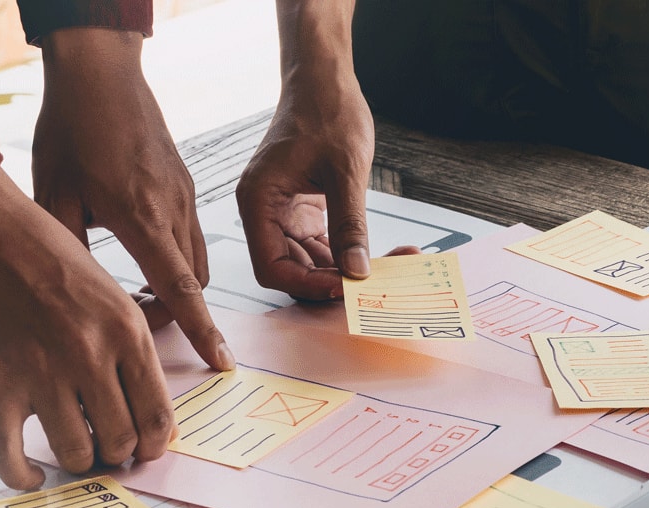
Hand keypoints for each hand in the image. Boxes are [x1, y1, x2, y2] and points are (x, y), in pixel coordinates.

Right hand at [0, 168, 175, 489]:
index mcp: (127, 332)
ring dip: (77, 461)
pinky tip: (31, 476)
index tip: (147, 449)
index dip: (155, 444)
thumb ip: (129, 345)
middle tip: (109, 450)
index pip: (157, 416)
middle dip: (118, 454)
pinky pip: (9, 455)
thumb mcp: (112, 291)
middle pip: (119, 441)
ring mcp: (41, 374)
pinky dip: (21, 476)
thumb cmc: (47, 254)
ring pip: (74, 453)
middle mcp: (90, 357)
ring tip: (75, 451)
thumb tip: (143, 403)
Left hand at [32, 28, 232, 370]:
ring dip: (177, 287)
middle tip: (137, 326)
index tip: (222, 361)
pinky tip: (142, 255)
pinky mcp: (182, 181)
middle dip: (176, 314)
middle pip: (194, 283)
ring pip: (196, 259)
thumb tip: (74, 299)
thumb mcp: (54, 195)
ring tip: (137, 295)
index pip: (180, 289)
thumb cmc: (71, 128)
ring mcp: (183, 193)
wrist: (100, 70)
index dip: (201, 330)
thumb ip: (67, 251)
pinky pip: (191, 233)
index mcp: (142, 217)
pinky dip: (176, 259)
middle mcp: (173, 209)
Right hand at [235, 68, 375, 299]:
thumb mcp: (345, 170)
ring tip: (391, 267)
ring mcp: (282, 213)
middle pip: (290, 270)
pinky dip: (348, 253)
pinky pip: (322, 245)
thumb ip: (350, 224)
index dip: (307, 284)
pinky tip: (381, 255)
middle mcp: (264, 212)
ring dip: (345, 269)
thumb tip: (357, 270)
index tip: (346, 286)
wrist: (324, 80)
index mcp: (257, 201)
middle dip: (332, 281)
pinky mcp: (303, 211)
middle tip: (375, 285)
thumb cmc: (327, 111)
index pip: (271, 267)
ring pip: (310, 262)